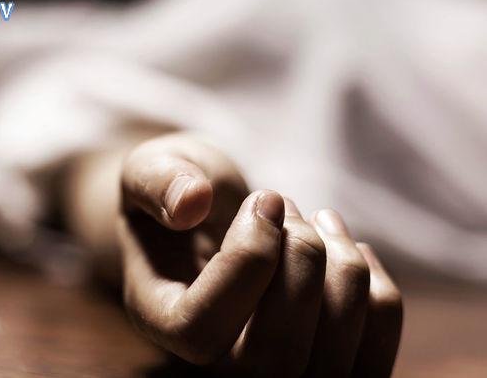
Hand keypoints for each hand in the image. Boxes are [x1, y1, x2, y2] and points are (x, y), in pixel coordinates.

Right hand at [117, 133, 401, 376]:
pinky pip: (372, 358)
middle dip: (302, 261)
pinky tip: (347, 248)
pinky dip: (377, 293)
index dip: (246, 263)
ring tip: (318, 218)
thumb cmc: (178, 194)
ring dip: (343, 269)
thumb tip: (192, 203)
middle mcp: (214, 364)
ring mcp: (273, 370)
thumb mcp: (150, 170)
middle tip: (287, 203)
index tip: (266, 200)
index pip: (201, 331)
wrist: (207, 217)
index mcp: (162, 321)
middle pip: (275, 360)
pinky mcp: (320, 361)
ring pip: (331, 364)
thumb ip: (157, 182)